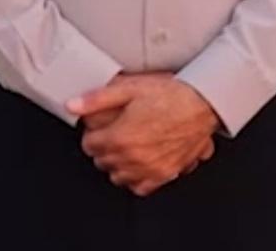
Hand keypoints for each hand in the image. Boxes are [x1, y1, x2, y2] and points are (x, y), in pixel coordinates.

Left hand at [67, 73, 219, 196]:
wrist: (202, 104)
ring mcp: (149, 169)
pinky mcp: (165, 174)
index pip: (89, 145)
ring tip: (125, 147)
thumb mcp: (130, 88)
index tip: (99, 128)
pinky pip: (140, 187)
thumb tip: (73, 105)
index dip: (92, 133)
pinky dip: (135, 178)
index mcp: (120, 137)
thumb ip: (97, 99)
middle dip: (103, 147)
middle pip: (102, 161)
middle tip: (113, 133)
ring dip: (117, 164)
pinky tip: (138, 163)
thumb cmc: (170, 95)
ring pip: (118, 176)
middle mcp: (133, 157)